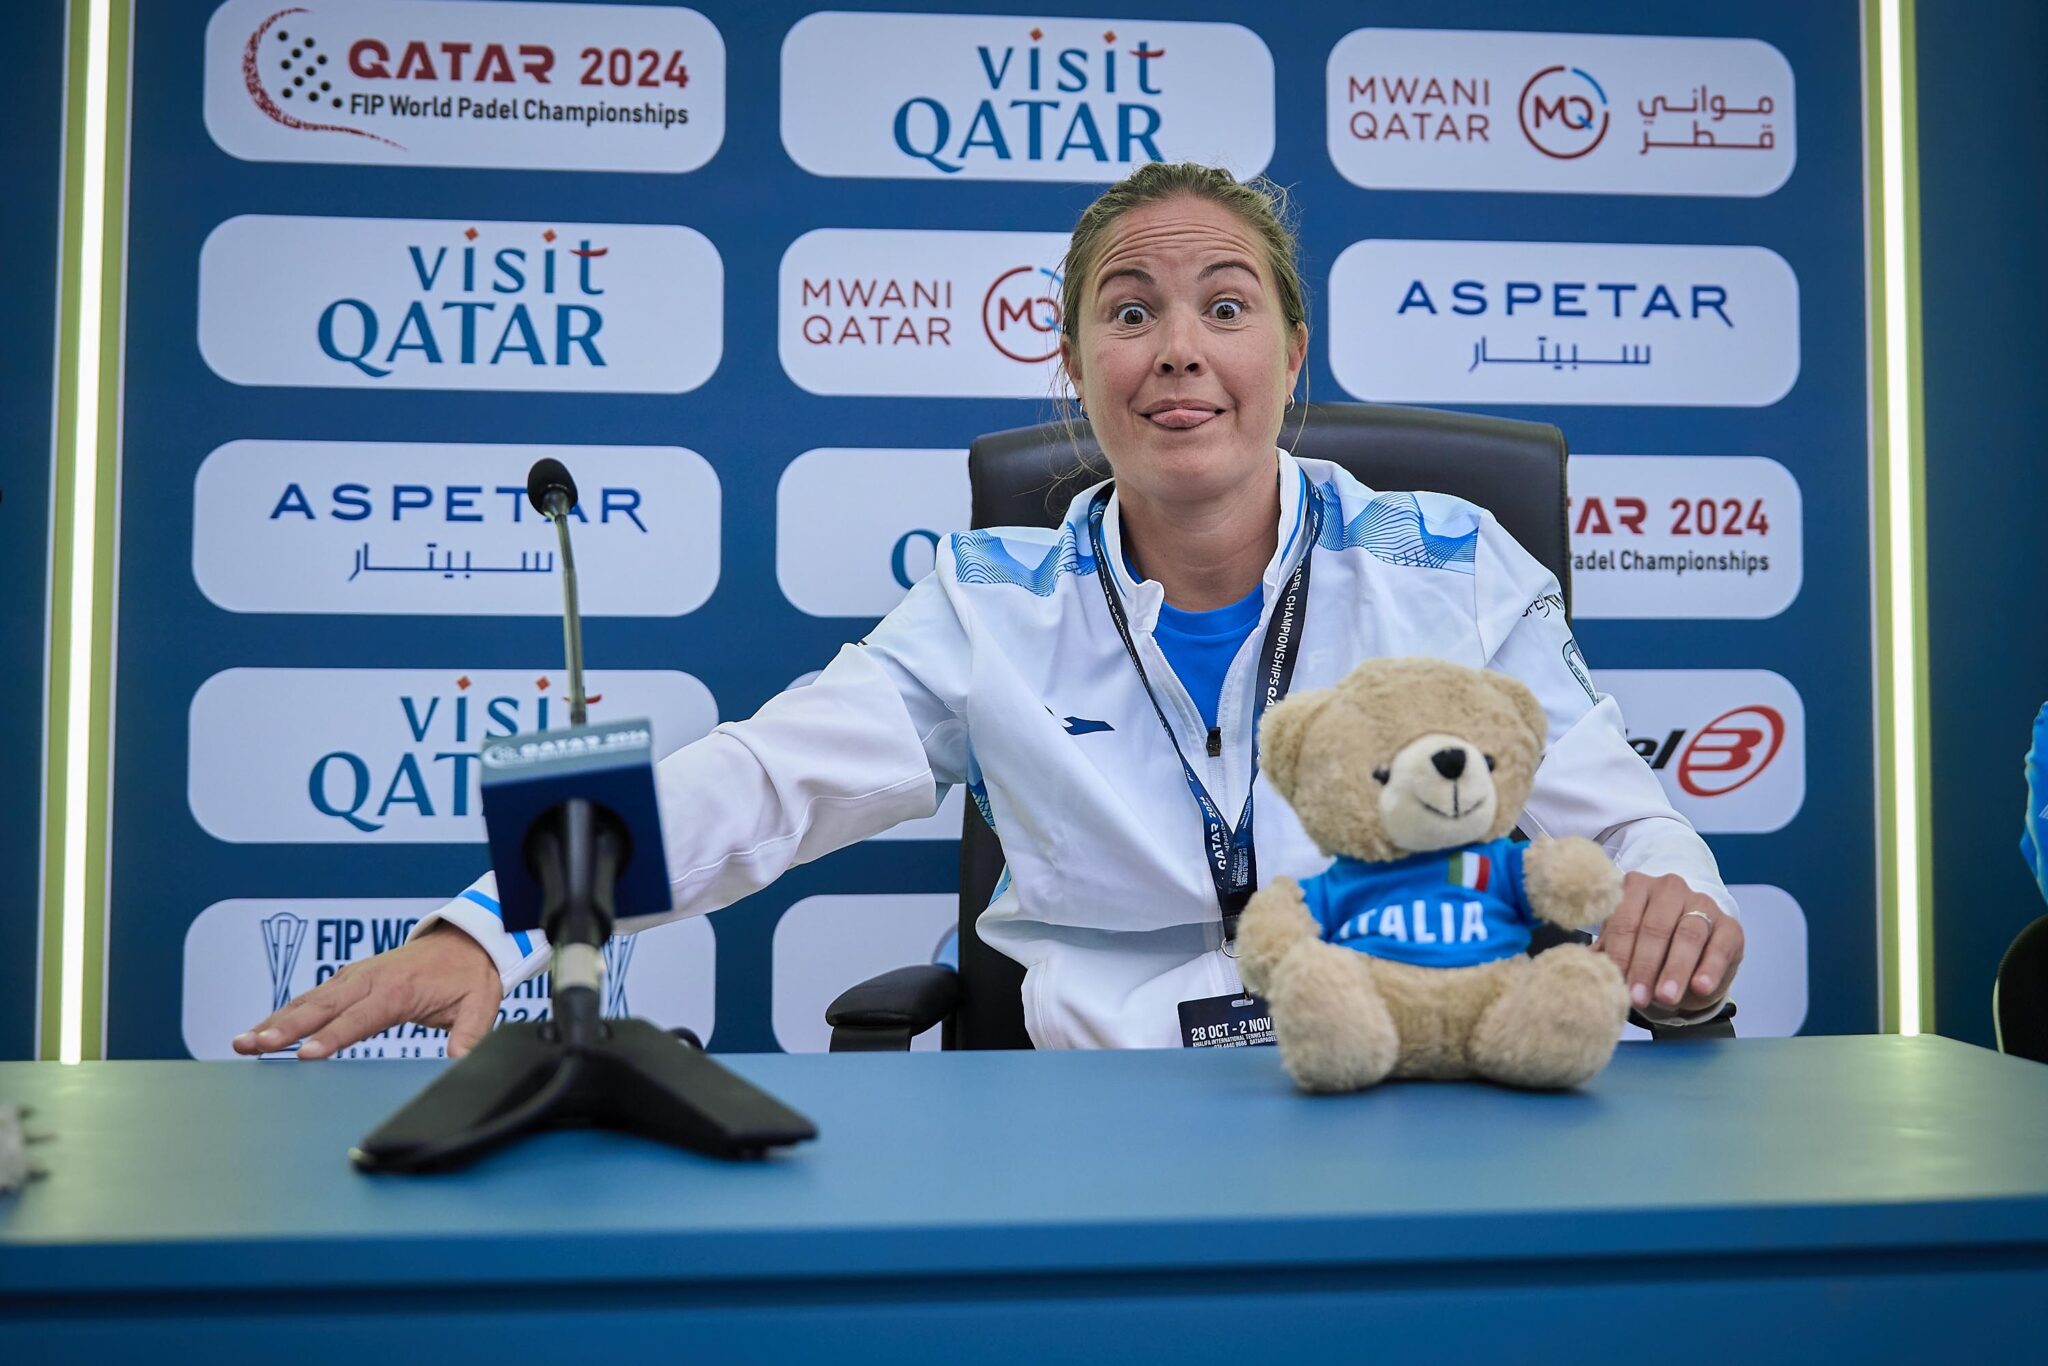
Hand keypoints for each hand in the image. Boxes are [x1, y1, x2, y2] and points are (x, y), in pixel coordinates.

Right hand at [231, 922, 503, 1060]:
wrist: (465, 942)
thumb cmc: (469, 975)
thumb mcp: (481, 1003)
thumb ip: (470, 1032)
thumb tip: (461, 1058)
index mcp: (398, 989)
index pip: (361, 1018)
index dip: (333, 1037)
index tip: (305, 1056)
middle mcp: (368, 980)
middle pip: (322, 1008)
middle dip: (286, 1028)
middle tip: (253, 1046)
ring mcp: (353, 978)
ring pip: (308, 1002)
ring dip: (274, 1022)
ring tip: (242, 1043)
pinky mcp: (346, 981)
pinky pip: (310, 999)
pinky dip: (282, 1014)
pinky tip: (258, 1032)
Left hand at [1593, 872, 1743, 1015]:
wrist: (1693, 949)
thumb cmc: (1649, 945)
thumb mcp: (1626, 946)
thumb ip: (1608, 953)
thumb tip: (1584, 968)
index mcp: (1635, 887)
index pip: (1624, 921)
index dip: (1620, 955)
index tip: (1616, 984)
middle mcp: (1668, 889)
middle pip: (1654, 928)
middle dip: (1645, 966)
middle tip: (1639, 997)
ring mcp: (1701, 903)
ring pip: (1687, 935)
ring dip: (1675, 969)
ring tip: (1666, 998)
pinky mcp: (1729, 924)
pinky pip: (1720, 945)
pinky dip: (1710, 968)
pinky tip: (1701, 987)